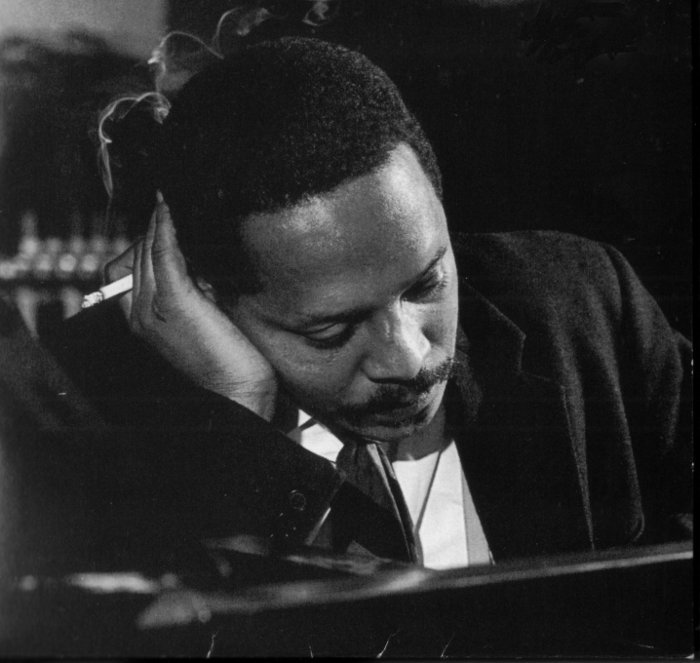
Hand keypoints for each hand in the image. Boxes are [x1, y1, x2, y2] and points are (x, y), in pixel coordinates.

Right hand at [104, 193, 276, 419]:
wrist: (239, 389)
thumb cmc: (228, 357)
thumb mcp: (202, 318)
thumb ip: (190, 292)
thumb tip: (194, 259)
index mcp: (140, 319)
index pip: (127, 267)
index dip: (144, 244)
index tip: (165, 227)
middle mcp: (138, 313)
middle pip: (136, 254)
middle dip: (154, 232)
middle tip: (173, 213)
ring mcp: (152, 307)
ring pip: (146, 250)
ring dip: (158, 225)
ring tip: (170, 205)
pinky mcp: (175, 301)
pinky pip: (162, 253)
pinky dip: (162, 227)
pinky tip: (167, 208)